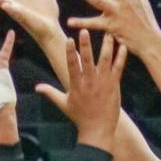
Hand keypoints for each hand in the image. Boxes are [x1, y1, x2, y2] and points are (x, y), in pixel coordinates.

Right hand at [35, 29, 126, 148]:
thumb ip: (50, 92)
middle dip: (85, 45)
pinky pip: (118, 68)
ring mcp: (103, 83)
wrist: (97, 130)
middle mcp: (89, 82)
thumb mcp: (63, 104)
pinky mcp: (114, 85)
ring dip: (106, 46)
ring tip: (108, 33)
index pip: (71, 65)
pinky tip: (122, 46)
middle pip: (87, 60)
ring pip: (105, 61)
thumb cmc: (80, 117)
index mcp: (76, 85)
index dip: (69, 52)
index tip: (68, 39)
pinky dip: (121, 57)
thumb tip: (37, 87)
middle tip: (84, 30)